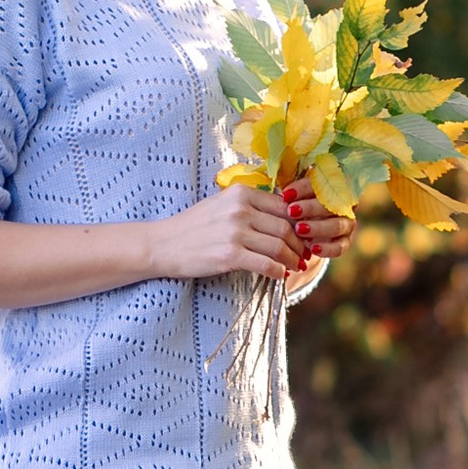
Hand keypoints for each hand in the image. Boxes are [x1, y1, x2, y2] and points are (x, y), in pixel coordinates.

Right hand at [148, 184, 303, 281]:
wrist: (162, 245)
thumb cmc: (193, 227)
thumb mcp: (221, 205)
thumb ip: (249, 205)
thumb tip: (283, 216)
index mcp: (240, 192)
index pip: (283, 206)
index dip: (299, 223)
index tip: (304, 235)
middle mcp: (239, 209)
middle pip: (286, 227)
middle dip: (300, 244)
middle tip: (304, 254)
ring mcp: (235, 232)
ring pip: (279, 246)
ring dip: (293, 259)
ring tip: (295, 266)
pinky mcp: (229, 255)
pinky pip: (266, 264)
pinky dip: (278, 271)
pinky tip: (280, 275)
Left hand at [280, 181, 354, 275]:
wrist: (305, 232)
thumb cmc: (297, 208)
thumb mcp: (294, 199)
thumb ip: (292, 194)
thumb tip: (283, 194)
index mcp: (333, 187)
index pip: (321, 183)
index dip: (303, 188)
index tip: (286, 194)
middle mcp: (344, 204)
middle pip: (332, 204)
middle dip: (310, 208)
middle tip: (292, 211)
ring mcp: (347, 224)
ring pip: (337, 225)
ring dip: (318, 227)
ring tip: (299, 229)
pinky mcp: (345, 242)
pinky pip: (340, 247)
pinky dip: (327, 248)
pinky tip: (312, 248)